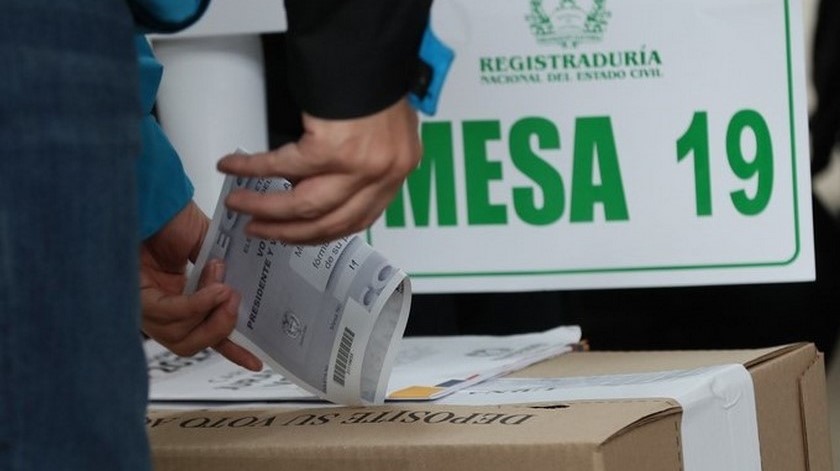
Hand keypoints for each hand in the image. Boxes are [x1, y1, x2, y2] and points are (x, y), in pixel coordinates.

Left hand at [140, 201, 261, 370]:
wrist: (154, 195)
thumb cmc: (173, 217)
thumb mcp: (209, 248)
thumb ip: (222, 276)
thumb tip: (239, 294)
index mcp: (178, 297)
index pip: (201, 333)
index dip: (229, 349)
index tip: (256, 361)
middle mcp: (159, 308)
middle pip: (189, 344)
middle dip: (221, 329)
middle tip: (236, 302)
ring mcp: (146, 307)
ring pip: (181, 337)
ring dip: (210, 314)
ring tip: (225, 289)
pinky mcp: (137, 299)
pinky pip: (172, 315)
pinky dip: (196, 305)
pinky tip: (213, 290)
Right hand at [217, 97, 420, 243]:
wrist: (371, 48)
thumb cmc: (376, 80)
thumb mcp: (386, 130)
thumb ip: (365, 162)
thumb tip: (329, 181)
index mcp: (396, 169)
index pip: (360, 218)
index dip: (324, 231)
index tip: (300, 235)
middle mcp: (382, 172)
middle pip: (329, 220)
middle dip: (288, 230)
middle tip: (261, 230)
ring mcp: (359, 165)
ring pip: (304, 204)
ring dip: (266, 209)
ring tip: (240, 205)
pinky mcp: (332, 148)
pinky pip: (282, 166)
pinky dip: (253, 168)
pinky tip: (234, 168)